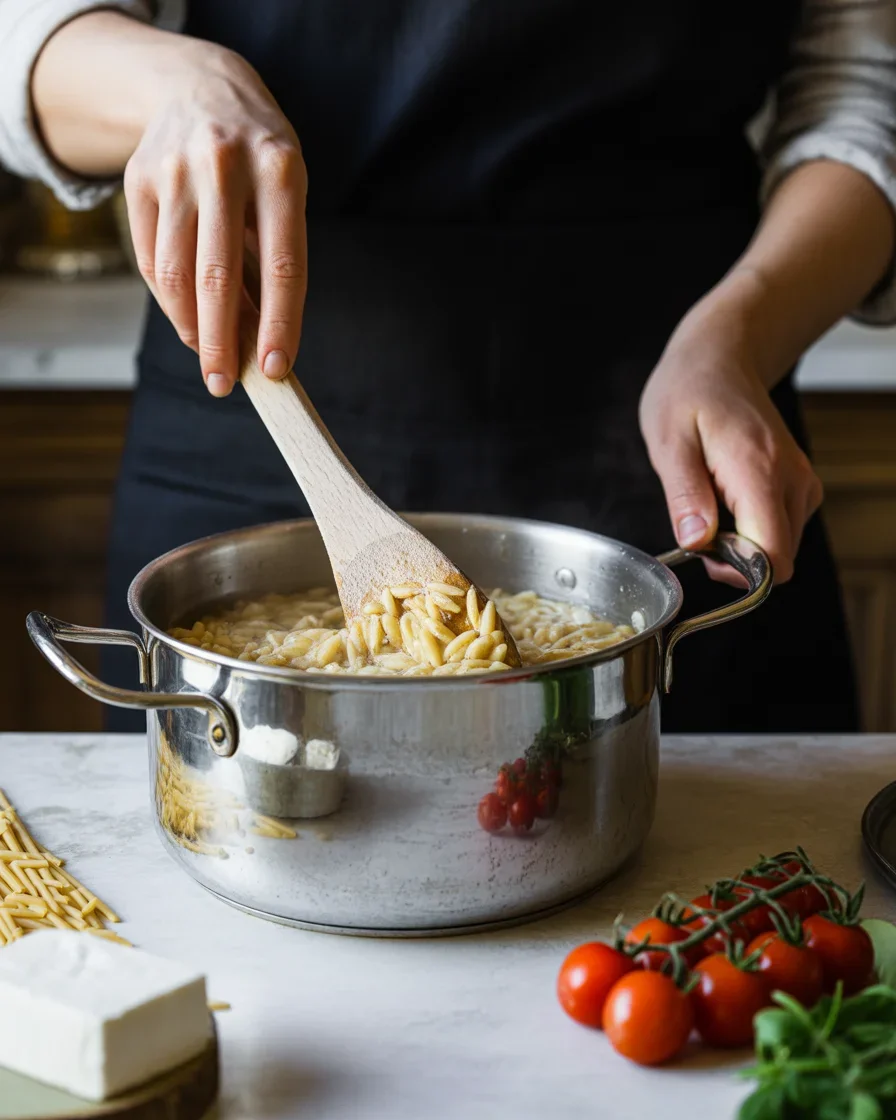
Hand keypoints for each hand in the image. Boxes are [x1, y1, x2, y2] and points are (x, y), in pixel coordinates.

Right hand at [123, 44, 306, 395]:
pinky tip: (187, 319)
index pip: (283, 265)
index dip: (279, 324)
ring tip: (208, 355)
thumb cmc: (259, 157)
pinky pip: (152, 259)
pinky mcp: (139, 178)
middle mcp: (224, 165)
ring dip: (192, 327)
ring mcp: (175, 169)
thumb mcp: (285, 192)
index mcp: (279, 169)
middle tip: (224, 384)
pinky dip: (170, 300)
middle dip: (222, 341)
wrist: (201, 86)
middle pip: (218, 276)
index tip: (276, 370)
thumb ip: (275, 258)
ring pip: (177, 273)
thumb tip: (261, 339)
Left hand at [639, 283, 822, 584]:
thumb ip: (684, 493)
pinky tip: (726, 499)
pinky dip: (753, 528)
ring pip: (782, 547)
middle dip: (735, 562)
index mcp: (757, 469)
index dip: (736, 571)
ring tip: (708, 505)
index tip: (703, 553)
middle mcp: (791, 478)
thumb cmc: (689, 391)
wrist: (722, 356)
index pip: (771, 553)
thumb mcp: (668, 440)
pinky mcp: (800, 484)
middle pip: (779, 558)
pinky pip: (782, 528)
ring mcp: (801, 481)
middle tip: (696, 527)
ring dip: (743, 545)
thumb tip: (696, 541)